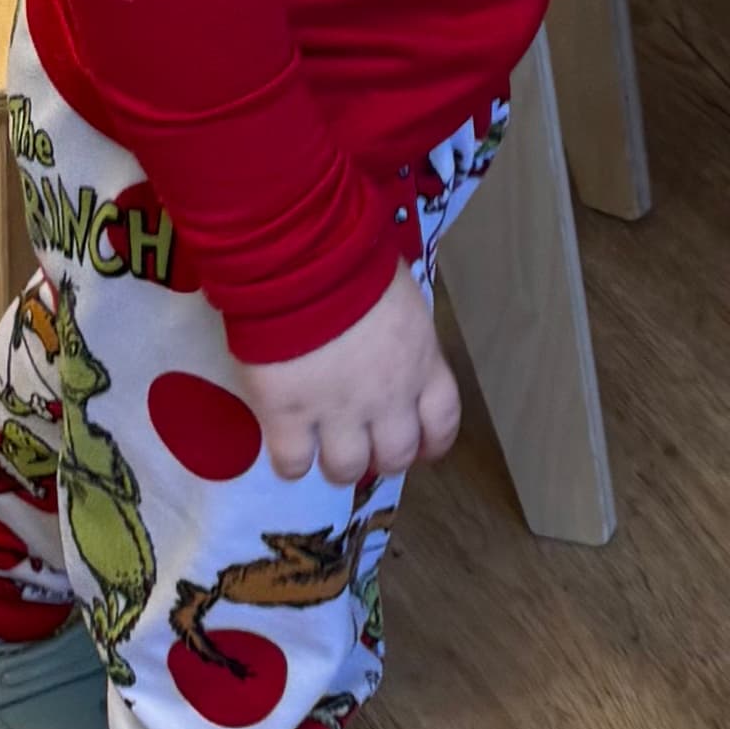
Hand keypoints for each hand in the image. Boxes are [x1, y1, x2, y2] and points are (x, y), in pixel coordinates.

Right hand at [242, 264, 456, 490]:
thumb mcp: (400, 298)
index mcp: (422, 363)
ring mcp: (338, 410)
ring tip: (323, 452)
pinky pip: (293, 461)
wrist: (306, 260)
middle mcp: (388, 397)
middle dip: (382, 457)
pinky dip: (291, 463)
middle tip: (363, 448)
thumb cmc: (356, 262)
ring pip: (347, 468)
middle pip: (395, 455)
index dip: (432, 441)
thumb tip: (390, 339)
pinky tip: (287, 448)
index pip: (442, 421)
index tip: (420, 447)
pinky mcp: (289, 414)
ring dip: (339, 465)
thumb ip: (400, 334)